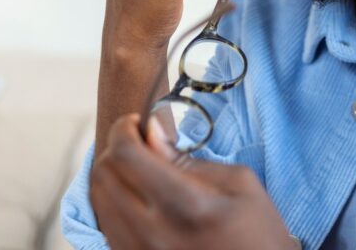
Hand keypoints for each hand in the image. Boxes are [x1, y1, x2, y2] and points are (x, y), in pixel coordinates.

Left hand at [90, 114, 294, 249]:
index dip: (123, 129)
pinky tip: (136, 195)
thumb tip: (151, 133)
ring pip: (97, 199)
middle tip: (139, 142)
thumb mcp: (239, 183)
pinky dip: (113, 200)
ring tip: (138, 168)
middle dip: (116, 147)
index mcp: (186, 205)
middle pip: (103, 174)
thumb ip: (188, 159)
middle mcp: (154, 233)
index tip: (136, 123)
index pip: (125, 155)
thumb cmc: (258, 232)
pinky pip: (105, 224)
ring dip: (112, 174)